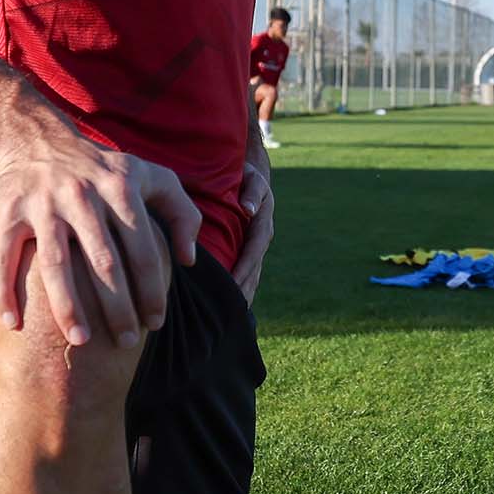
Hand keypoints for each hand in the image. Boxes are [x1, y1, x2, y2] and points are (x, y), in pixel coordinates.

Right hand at [0, 127, 201, 348]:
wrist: (39, 140)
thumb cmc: (105, 170)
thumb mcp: (152, 176)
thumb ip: (182, 213)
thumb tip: (188, 260)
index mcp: (120, 189)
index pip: (143, 251)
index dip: (151, 291)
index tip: (155, 323)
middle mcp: (82, 195)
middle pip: (103, 263)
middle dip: (117, 308)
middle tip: (125, 341)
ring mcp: (42, 203)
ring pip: (55, 263)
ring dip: (67, 306)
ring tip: (80, 341)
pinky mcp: (8, 210)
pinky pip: (3, 255)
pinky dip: (3, 289)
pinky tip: (12, 323)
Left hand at [232, 160, 274, 305]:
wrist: (252, 177)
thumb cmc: (248, 177)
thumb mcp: (253, 179)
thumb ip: (253, 192)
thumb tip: (248, 208)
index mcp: (261, 226)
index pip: (252, 253)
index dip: (243, 270)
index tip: (234, 286)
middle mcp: (261, 240)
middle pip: (254, 270)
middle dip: (244, 290)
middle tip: (232, 313)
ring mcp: (256, 247)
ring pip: (252, 275)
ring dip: (245, 294)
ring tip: (234, 317)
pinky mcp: (250, 250)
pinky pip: (247, 272)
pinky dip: (243, 288)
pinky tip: (235, 305)